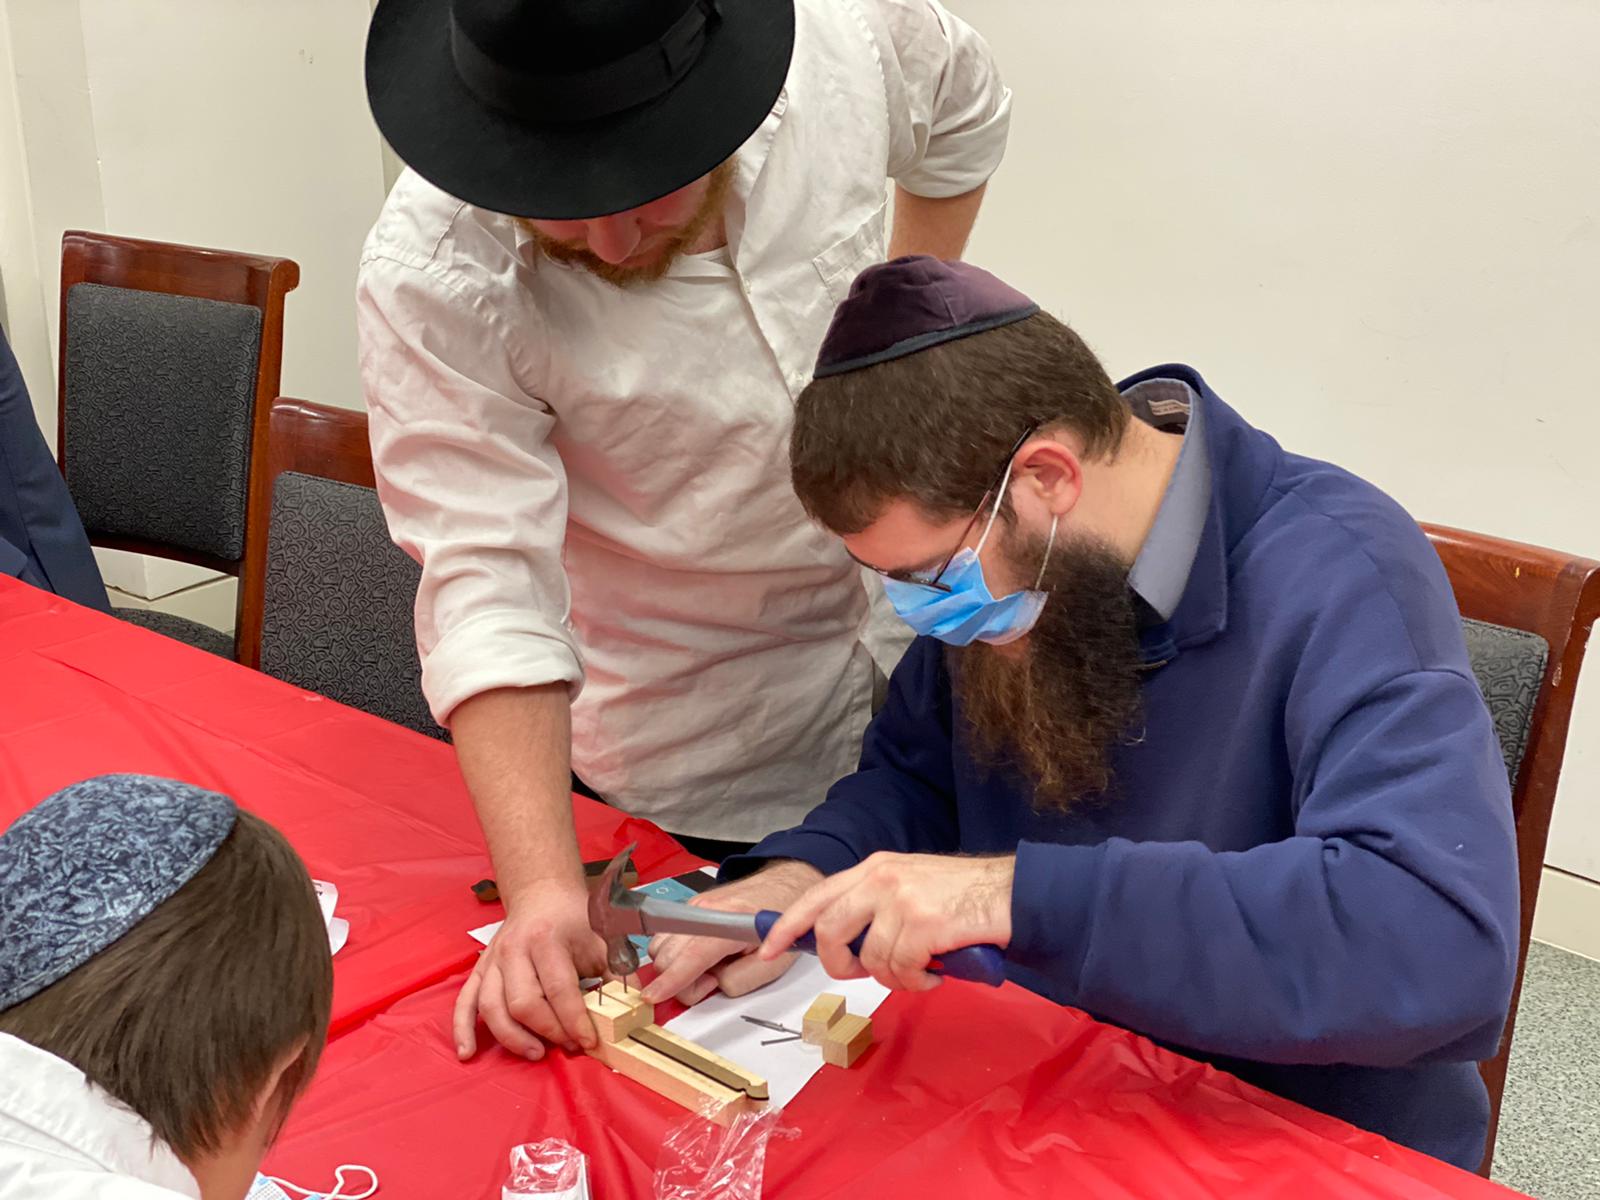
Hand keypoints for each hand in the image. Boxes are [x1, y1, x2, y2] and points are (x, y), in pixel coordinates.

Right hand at [453, 879, 608, 1059]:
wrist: (542, 894)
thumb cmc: (574, 920)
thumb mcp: (601, 939)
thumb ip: (617, 975)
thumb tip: (634, 1010)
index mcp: (547, 940)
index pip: (559, 989)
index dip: (574, 1021)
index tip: (589, 1042)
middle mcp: (514, 950)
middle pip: (523, 1002)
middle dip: (548, 1031)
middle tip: (569, 1046)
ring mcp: (492, 961)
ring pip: (492, 1007)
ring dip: (513, 1038)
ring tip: (536, 1053)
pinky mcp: (479, 970)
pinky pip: (465, 1002)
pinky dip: (463, 1029)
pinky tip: (467, 1053)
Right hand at [642, 861, 823, 1005]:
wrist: (781, 888)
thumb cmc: (778, 922)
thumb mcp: (772, 964)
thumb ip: (740, 980)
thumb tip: (714, 984)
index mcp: (729, 922)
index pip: (692, 957)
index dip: (671, 980)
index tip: (654, 996)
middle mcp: (705, 909)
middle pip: (668, 957)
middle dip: (684, 982)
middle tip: (714, 980)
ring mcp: (694, 906)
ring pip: (660, 948)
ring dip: (677, 968)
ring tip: (710, 966)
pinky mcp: (689, 907)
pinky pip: (666, 938)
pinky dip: (676, 955)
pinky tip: (702, 955)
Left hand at [757, 853, 1013, 991]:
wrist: (1012, 894)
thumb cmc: (963, 897)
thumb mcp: (910, 885)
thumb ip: (874, 904)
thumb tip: (845, 944)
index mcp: (875, 867)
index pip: (816, 896)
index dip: (788, 925)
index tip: (768, 948)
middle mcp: (882, 878)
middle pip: (831, 931)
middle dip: (840, 964)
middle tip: (863, 973)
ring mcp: (902, 900)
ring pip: (871, 960)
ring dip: (894, 978)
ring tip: (919, 971)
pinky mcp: (923, 925)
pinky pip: (901, 971)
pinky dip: (917, 983)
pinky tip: (935, 973)